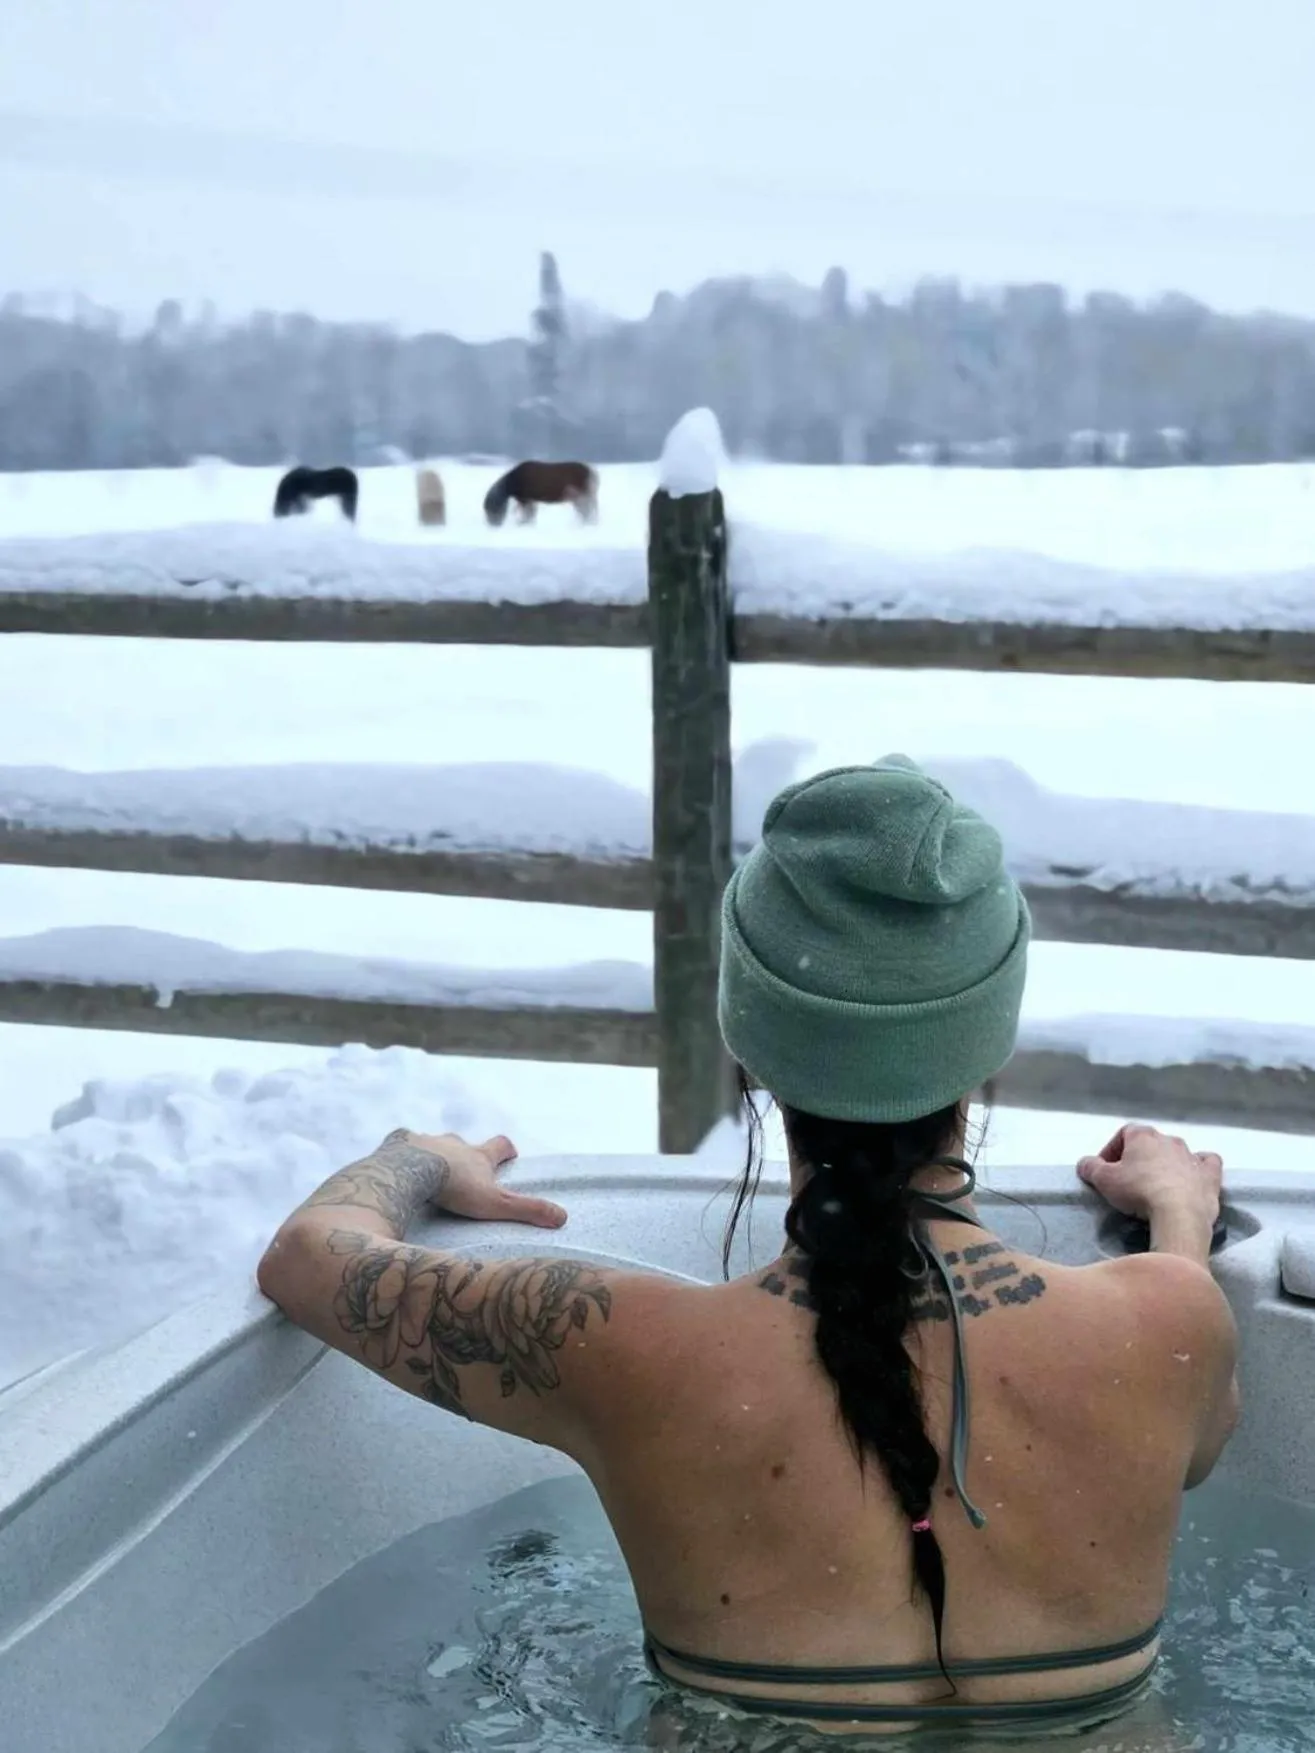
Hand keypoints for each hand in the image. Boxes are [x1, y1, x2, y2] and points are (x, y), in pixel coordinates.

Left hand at [408, 1131, 566, 1229]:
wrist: (410, 1171)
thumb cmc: (456, 1189)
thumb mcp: (495, 1205)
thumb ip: (528, 1211)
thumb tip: (563, 1217)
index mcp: (478, 1155)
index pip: (500, 1144)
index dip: (506, 1150)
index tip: (510, 1155)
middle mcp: (453, 1142)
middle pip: (464, 1142)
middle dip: (465, 1153)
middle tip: (463, 1170)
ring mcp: (425, 1140)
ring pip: (432, 1143)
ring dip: (433, 1154)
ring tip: (427, 1172)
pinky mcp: (398, 1143)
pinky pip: (401, 1144)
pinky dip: (403, 1153)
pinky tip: (396, 1165)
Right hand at [1077, 1124, 1221, 1222]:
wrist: (1179, 1214)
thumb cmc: (1139, 1192)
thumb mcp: (1104, 1181)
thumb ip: (1090, 1168)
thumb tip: (1085, 1163)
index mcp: (1143, 1135)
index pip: (1123, 1134)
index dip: (1112, 1151)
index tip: (1105, 1170)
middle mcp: (1169, 1139)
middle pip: (1149, 1144)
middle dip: (1138, 1159)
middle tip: (1129, 1181)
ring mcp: (1192, 1156)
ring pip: (1176, 1152)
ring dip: (1165, 1164)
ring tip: (1156, 1185)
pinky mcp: (1211, 1175)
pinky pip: (1207, 1163)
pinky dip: (1199, 1167)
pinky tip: (1193, 1176)